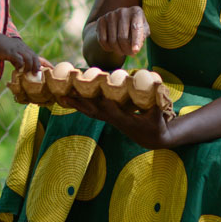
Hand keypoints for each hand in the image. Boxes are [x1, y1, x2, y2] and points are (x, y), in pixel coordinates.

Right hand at [0, 33, 49, 73]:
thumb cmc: (1, 47)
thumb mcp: (12, 52)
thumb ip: (17, 59)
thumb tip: (21, 69)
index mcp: (24, 48)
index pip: (37, 56)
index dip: (45, 62)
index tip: (52, 69)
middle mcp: (23, 48)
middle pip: (35, 57)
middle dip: (38, 66)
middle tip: (37, 74)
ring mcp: (17, 49)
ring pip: (29, 58)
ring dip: (30, 67)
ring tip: (28, 73)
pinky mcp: (11, 52)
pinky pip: (19, 59)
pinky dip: (20, 65)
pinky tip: (18, 70)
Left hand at [57, 91, 175, 148]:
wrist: (151, 138)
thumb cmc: (156, 124)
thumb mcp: (159, 114)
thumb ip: (157, 100)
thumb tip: (156, 82)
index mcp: (125, 119)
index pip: (112, 111)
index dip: (104, 104)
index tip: (94, 96)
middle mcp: (113, 119)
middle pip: (94, 110)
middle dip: (81, 101)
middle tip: (68, 92)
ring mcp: (108, 119)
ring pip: (89, 110)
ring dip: (76, 103)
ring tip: (61, 96)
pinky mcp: (106, 117)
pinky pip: (90, 111)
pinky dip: (78, 105)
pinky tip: (67, 99)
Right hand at [93, 6, 148, 57]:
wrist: (119, 20)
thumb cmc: (135, 27)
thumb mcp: (144, 30)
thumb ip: (142, 37)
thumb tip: (135, 48)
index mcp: (136, 12)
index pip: (136, 28)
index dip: (136, 40)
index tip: (135, 51)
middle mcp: (122, 11)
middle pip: (122, 37)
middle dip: (127, 50)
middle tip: (130, 54)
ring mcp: (110, 15)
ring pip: (112, 41)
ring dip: (118, 50)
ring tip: (122, 51)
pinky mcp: (101, 20)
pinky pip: (102, 40)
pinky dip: (108, 48)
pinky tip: (112, 47)